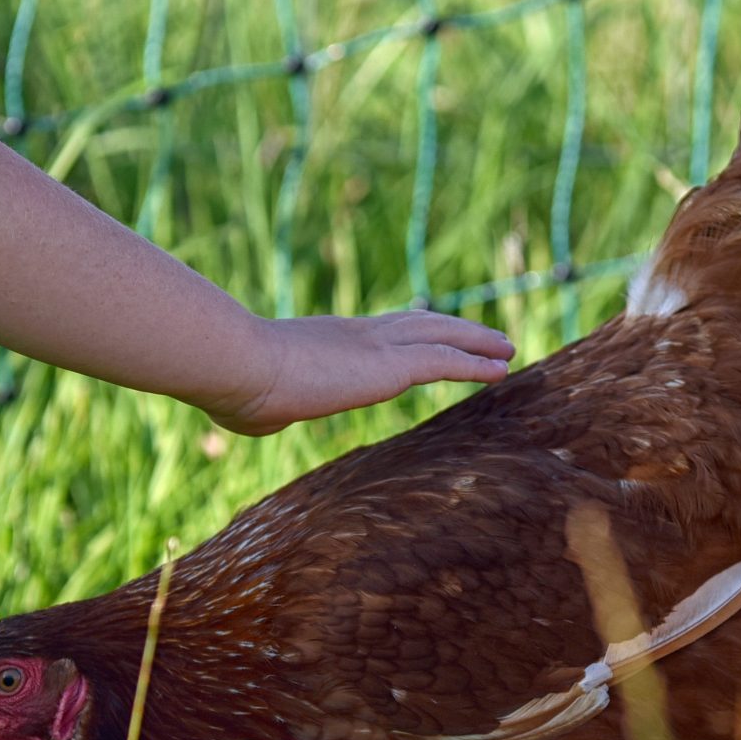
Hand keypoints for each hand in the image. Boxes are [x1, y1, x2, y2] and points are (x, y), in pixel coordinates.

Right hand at [202, 311, 513, 434]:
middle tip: (484, 336)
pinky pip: (445, 362)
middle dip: (454, 328)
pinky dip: (475, 364)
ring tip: (506, 349)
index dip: (408, 331)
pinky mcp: (388, 367)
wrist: (237, 365)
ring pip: (441, 337)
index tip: (427, 331)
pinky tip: (501, 368)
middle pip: (419, 324)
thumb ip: (267, 408)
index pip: (378, 332)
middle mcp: (358, 334)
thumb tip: (255, 415)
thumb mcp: (254, 402)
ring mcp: (375, 346)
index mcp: (327, 339)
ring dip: (477, 342)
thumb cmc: (234, 387)